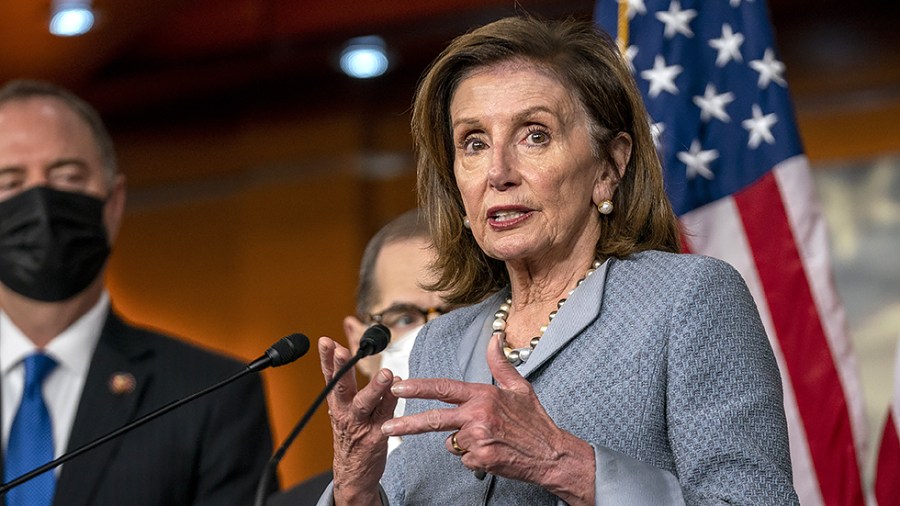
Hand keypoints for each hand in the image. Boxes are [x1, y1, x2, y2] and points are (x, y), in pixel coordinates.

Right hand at [318, 336, 397, 504]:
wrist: (353, 474)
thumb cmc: (351, 435)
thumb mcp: (343, 408)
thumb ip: (346, 383)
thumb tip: (345, 351)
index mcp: (337, 403)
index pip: (329, 377)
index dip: (326, 359)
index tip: (325, 341)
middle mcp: (345, 413)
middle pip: (341, 387)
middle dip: (341, 368)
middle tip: (342, 351)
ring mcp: (360, 425)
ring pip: (365, 403)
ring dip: (375, 388)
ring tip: (385, 373)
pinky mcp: (376, 437)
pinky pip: (386, 417)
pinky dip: (392, 401)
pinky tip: (399, 387)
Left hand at [381, 334, 594, 504]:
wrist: (551, 455)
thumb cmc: (535, 422)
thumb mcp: (519, 388)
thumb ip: (500, 364)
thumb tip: (494, 339)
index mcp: (483, 395)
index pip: (443, 388)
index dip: (417, 387)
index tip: (398, 386)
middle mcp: (478, 415)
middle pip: (434, 419)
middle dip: (406, 424)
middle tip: (387, 427)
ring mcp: (478, 438)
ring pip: (451, 442)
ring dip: (462, 443)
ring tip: (489, 439)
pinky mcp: (481, 459)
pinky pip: (464, 458)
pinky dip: (474, 458)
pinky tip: (492, 453)